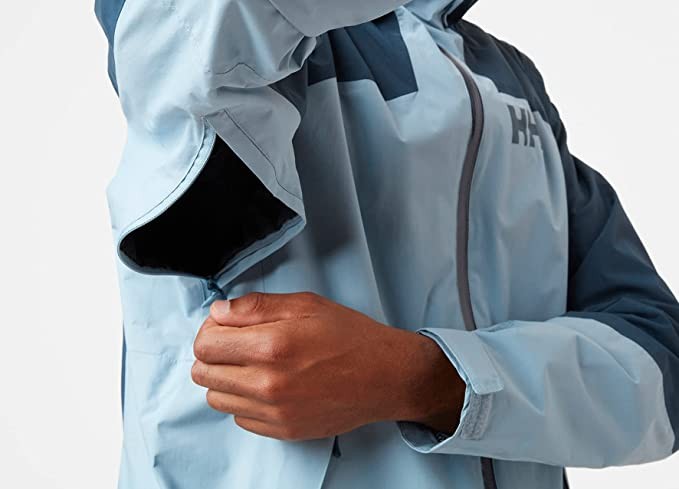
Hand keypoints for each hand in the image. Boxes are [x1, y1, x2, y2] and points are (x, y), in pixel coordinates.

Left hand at [191, 291, 464, 440]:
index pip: (204, 344)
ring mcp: (274, 412)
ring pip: (216, 398)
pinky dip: (245, 400)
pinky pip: (240, 418)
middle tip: (236, 342)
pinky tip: (267, 384)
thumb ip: (255, 306)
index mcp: (270, 346)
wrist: (385, 376)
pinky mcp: (282, 430)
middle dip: (213, 353)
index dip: (210, 329)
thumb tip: (219, 312)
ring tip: (252, 364)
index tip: (224, 325)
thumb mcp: (305, 304)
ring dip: (226, 378)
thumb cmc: (350, 337)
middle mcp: (267, 383)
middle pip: (203, 373)